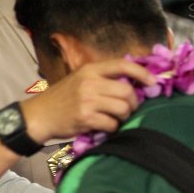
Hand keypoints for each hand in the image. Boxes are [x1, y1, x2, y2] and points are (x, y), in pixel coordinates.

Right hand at [22, 58, 155, 142]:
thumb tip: (133, 83)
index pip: (122, 64)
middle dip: (133, 102)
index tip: (153, 81)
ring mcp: (88, 100)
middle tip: (128, 108)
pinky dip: (112, 127)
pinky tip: (103, 126)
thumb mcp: (80, 79)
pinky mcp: (86, 118)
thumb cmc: (62, 97)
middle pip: (127, 91)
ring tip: (115, 117)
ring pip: (122, 108)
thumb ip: (102, 78)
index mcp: (90, 69)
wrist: (40, 115)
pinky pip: (112, 124)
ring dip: (124, 116)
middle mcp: (90, 82)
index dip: (141, 72)